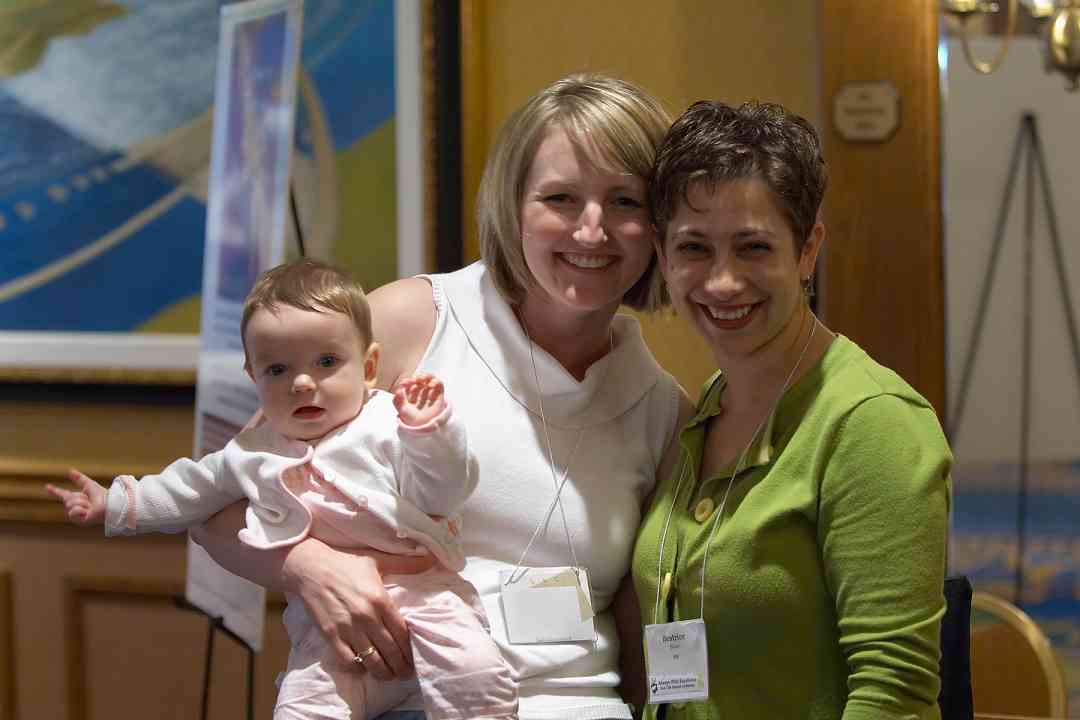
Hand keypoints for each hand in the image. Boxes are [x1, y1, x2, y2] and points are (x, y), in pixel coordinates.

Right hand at [46, 468, 106, 525]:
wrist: (110, 503)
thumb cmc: (102, 495)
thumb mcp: (88, 484)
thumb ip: (79, 478)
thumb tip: (69, 470)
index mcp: (76, 498)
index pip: (63, 494)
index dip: (54, 490)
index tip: (46, 486)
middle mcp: (75, 507)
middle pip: (68, 499)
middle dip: (79, 498)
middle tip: (89, 500)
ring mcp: (76, 515)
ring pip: (70, 505)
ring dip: (82, 503)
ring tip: (90, 506)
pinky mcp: (79, 521)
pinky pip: (73, 512)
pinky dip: (81, 510)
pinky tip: (88, 512)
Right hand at [282, 539, 434, 679]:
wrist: (310, 569)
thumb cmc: (346, 564)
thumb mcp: (378, 560)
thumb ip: (405, 564)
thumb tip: (431, 559)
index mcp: (380, 599)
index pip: (402, 633)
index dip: (410, 649)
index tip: (415, 657)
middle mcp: (366, 616)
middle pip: (390, 650)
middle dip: (400, 666)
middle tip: (406, 673)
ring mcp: (347, 628)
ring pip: (371, 659)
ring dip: (382, 672)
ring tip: (389, 676)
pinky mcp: (330, 635)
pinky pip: (348, 660)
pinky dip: (358, 668)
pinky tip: (364, 668)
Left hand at [393, 373, 445, 426]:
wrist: (425, 427)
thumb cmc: (413, 419)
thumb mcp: (402, 410)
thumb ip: (397, 400)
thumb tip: (398, 390)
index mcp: (410, 394)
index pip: (409, 383)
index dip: (407, 381)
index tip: (404, 384)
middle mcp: (420, 392)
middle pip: (420, 379)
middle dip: (418, 377)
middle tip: (415, 380)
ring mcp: (430, 393)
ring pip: (430, 378)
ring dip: (427, 376)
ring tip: (423, 379)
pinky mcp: (439, 394)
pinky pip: (439, 384)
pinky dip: (435, 381)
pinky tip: (431, 385)